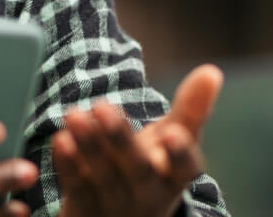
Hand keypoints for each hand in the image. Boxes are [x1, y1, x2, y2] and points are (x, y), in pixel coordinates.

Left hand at [52, 64, 223, 216]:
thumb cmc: (154, 166)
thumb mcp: (175, 140)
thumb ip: (191, 108)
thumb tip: (212, 70)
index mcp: (175, 176)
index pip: (185, 167)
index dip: (180, 152)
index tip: (174, 132)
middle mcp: (148, 193)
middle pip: (136, 169)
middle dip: (119, 139)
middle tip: (103, 107)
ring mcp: (116, 205)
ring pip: (102, 176)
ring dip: (88, 145)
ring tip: (75, 114)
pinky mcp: (85, 210)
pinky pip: (77, 187)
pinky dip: (68, 165)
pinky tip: (60, 139)